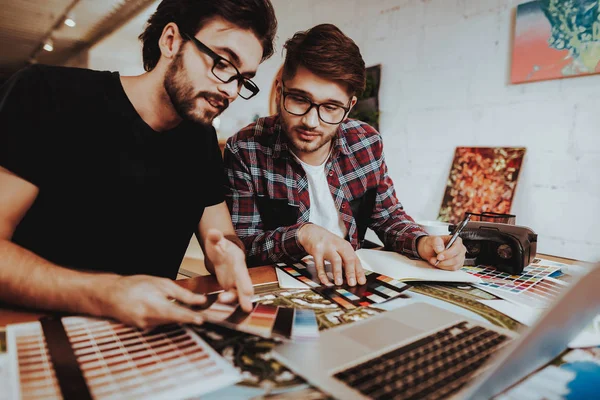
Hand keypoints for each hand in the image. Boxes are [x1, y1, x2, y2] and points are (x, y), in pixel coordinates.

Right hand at [97, 275, 212, 328]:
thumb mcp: (161, 284)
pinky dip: (165, 317)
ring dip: (176, 316)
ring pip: (169, 322)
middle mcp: (149, 319)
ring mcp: (146, 326)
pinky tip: (160, 307)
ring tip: (175, 306)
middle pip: (175, 320)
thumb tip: (200, 300)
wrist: (111, 295)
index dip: (190, 318)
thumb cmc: (136, 285)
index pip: (177, 314)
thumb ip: (182, 294)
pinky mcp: (143, 329)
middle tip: (201, 313)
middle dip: (187, 317)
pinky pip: (160, 323)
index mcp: (154, 306)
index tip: (201, 320)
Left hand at [203, 229, 253, 311]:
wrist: (222, 251)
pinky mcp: (230, 286)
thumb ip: (215, 237)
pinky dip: (227, 300)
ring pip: (237, 293)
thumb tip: (213, 232)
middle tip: (247, 308)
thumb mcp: (216, 241)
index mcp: (237, 262)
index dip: (245, 283)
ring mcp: (235, 281)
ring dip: (232, 299)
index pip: (243, 273)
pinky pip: (230, 295)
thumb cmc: (221, 246)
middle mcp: (239, 273)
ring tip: (222, 300)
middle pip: (244, 286)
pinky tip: (220, 300)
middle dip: (245, 297)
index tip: (248, 292)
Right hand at [298, 224, 365, 285]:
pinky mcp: (317, 251)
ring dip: (338, 272)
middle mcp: (338, 246)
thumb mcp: (339, 248)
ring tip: (339, 283)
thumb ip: (344, 261)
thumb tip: (351, 277)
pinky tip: (325, 281)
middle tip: (352, 283)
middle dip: (351, 272)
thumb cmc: (327, 242)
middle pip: (348, 259)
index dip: (359, 272)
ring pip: (336, 260)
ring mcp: (327, 248)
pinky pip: (320, 264)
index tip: (362, 282)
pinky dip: (322, 274)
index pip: (355, 260)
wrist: (311, 232)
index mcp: (346, 246)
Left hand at [417, 235, 465, 270]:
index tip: (439, 256)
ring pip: (454, 265)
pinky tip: (438, 263)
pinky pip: (452, 269)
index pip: (457, 248)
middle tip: (434, 260)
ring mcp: (460, 258)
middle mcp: (460, 249)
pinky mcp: (457, 265)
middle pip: (456, 259)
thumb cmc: (432, 244)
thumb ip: (436, 242)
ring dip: (442, 265)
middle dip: (444, 261)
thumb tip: (440, 249)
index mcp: (456, 240)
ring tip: (434, 261)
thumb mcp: (431, 240)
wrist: (429, 250)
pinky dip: (444, 267)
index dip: (448, 253)